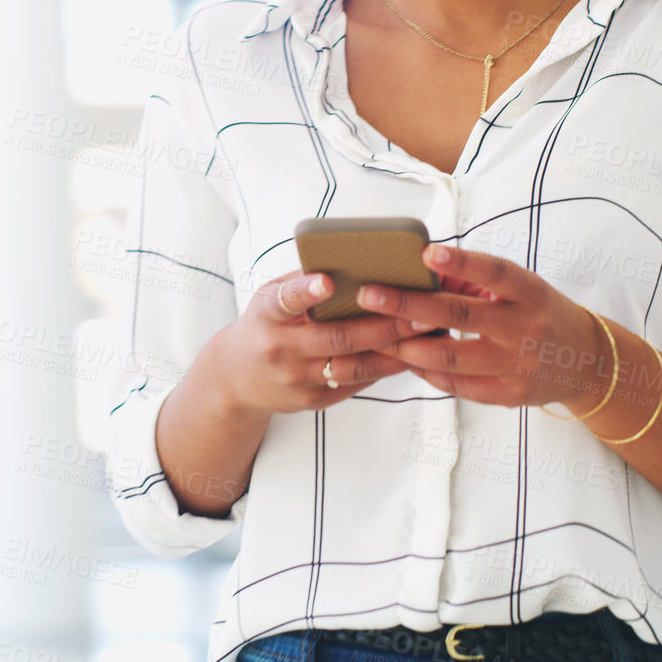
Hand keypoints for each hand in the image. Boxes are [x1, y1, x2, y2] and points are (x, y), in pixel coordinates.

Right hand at [206, 269, 411, 415]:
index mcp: (267, 315)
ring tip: (425, 334)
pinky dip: (384, 368)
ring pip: (354, 366)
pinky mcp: (313, 400)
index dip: (306, 292)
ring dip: (394, 352)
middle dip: (382, 325)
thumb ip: (303, 282)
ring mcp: (297, 378)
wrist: (236, 377)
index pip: (285, 301)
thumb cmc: (264, 325)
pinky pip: (356, 383)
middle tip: (418, 311)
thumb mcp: (269, 297)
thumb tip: (355, 261)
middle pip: (337, 338)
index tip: (326, 280)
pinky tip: (408, 354)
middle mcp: (280, 349)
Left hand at [354, 243, 607, 409]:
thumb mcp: (521, 288)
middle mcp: (526, 329)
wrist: (586, 361)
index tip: (426, 252)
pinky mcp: (509, 395)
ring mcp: (518, 366)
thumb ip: (477, 279)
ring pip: (452, 358)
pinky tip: (407, 359)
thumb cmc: (540, 312)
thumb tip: (423, 267)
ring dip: (408, 346)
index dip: (462, 262)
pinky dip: (428, 373)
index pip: (496, 273)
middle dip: (409, 306)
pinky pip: (459, 387)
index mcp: (530, 293)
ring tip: (377, 334)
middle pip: (461, 317)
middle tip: (369, 295)